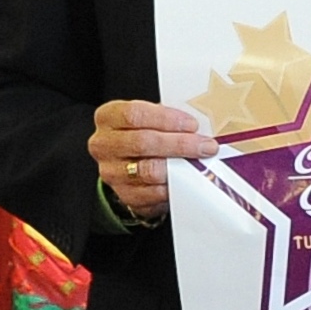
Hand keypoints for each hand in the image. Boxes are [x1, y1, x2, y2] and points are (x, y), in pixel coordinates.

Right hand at [88, 98, 214, 224]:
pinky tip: (188, 180)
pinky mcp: (125, 195)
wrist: (131, 164)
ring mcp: (112, 172)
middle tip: (206, 146)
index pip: (133, 114)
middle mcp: (104, 145)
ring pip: (149, 170)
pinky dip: (175, 187)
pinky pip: (154, 193)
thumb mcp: (151, 119)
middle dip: (180, 144)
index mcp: (108, 118)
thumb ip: (169, 119)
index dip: (166, 119)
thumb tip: (199, 127)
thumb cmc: (145, 134)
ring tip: (201, 163)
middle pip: (143, 143)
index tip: (192, 124)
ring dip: (181, 167)